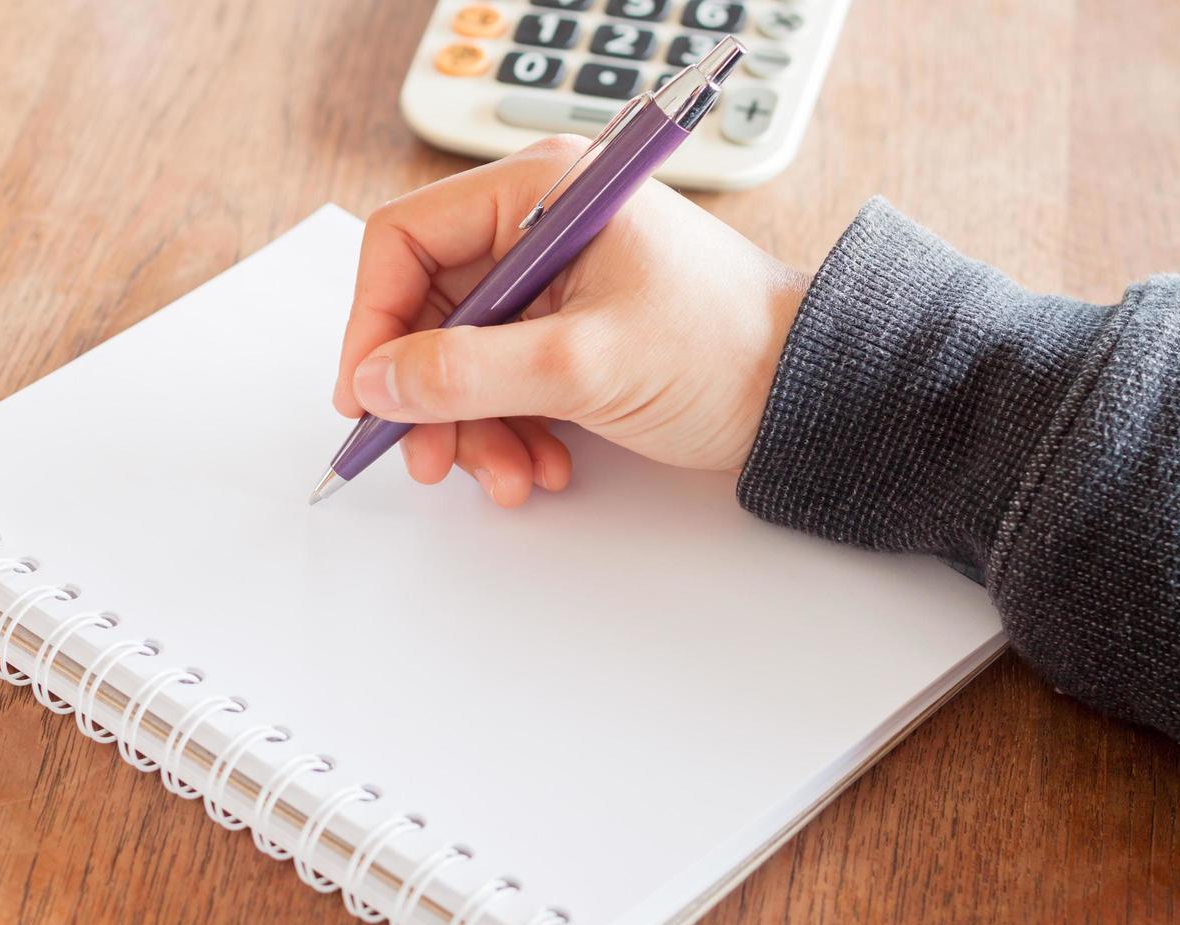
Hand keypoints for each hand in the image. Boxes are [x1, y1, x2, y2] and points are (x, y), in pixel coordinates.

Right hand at [332, 136, 808, 506]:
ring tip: (509, 477)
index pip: (407, 240)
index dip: (373, 321)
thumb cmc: (726, 351)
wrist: (811, 394)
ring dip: (473, 427)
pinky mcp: (572, 330)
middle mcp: (541, 228)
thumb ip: (466, 372)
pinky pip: (506, 380)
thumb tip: (376, 382)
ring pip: (464, 356)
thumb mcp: (580, 364)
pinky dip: (511, 431)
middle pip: (431, 309)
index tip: (367, 395)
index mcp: (542, 193)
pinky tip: (543, 466)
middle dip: (428, 395)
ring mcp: (557, 282)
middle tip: (429, 459)